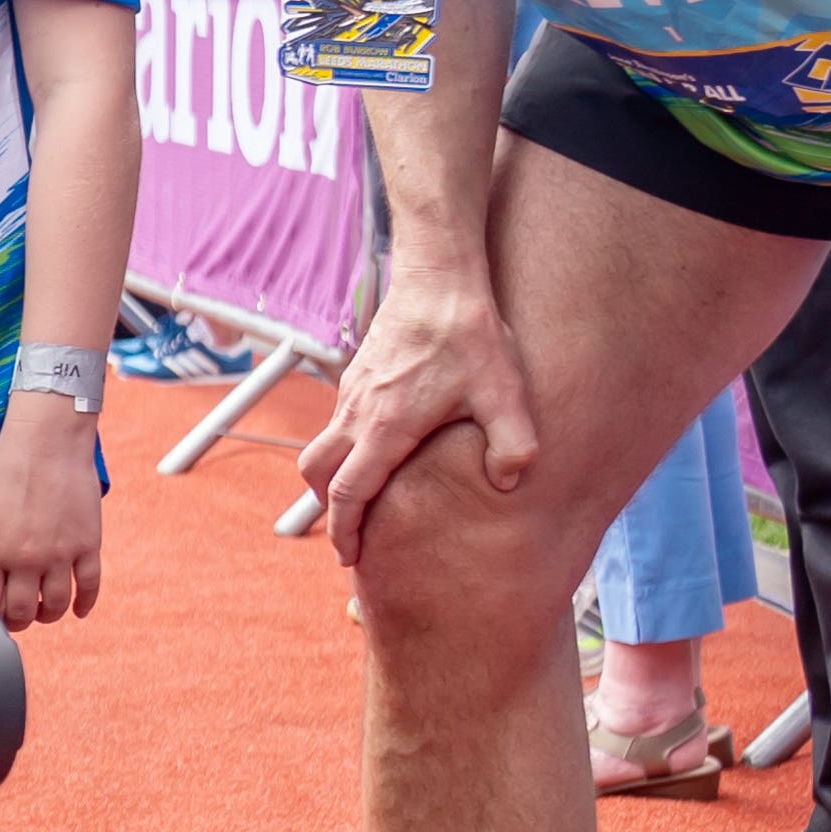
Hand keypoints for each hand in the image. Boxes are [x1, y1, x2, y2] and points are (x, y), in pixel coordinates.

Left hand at [0, 396, 105, 626]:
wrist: (48, 438)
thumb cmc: (10, 463)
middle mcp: (25, 558)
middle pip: (22, 612)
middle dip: (18, 620)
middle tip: (19, 616)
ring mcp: (60, 553)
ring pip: (56, 605)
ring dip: (49, 615)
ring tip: (45, 611)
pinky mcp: (88, 544)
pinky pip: (89, 586)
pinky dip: (84, 604)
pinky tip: (78, 609)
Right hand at [294, 270, 537, 569]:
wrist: (439, 274)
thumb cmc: (470, 333)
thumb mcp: (505, 392)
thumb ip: (512, 445)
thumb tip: (507, 482)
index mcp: (386, 426)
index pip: (348, 492)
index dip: (346, 530)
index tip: (351, 557)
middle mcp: (358, 411)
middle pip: (317, 473)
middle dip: (328, 509)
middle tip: (352, 535)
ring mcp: (353, 390)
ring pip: (323, 445)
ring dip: (335, 476)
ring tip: (365, 497)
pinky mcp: (358, 374)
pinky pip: (337, 421)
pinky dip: (345, 448)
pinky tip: (381, 448)